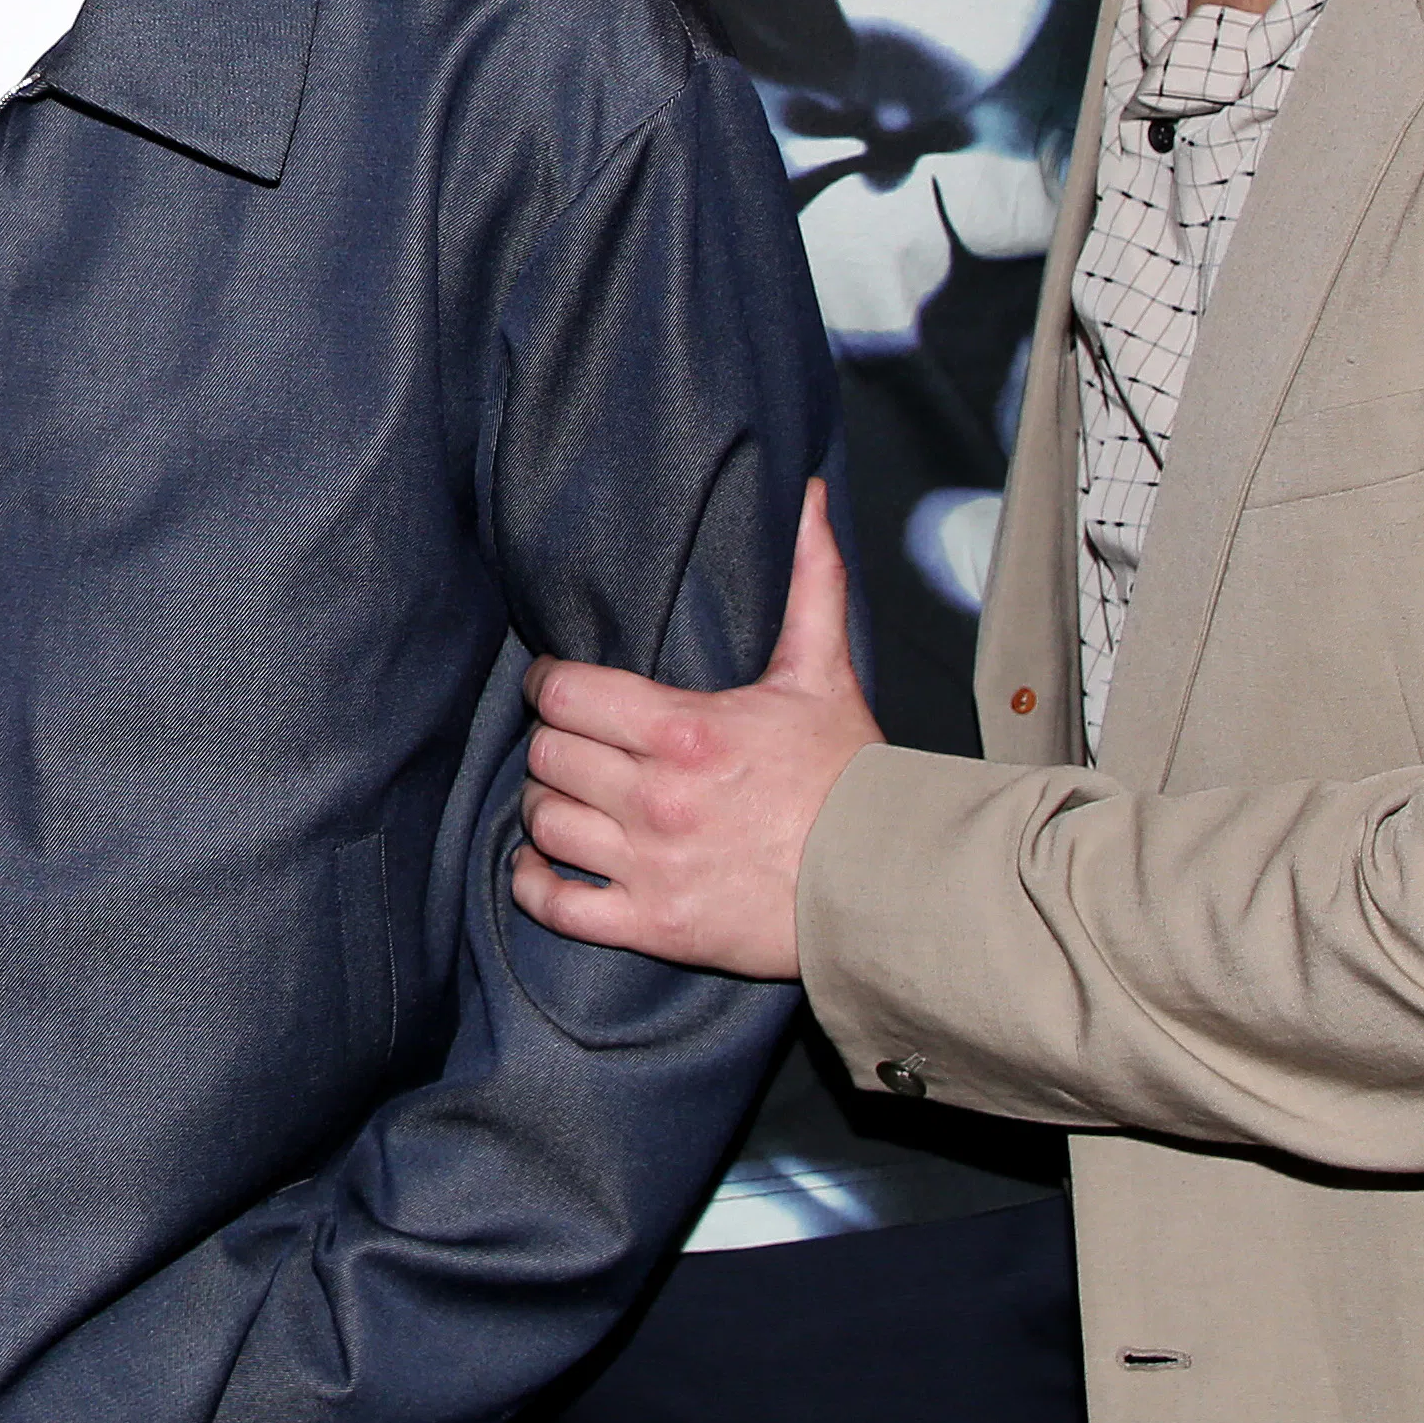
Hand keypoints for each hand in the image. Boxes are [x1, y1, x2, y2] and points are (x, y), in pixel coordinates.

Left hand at [510, 480, 872, 982]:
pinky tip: (544, 864)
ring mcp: (651, 865)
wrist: (886, 885)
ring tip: (566, 798)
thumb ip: (809, 582)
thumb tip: (807, 497)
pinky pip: (557, 906)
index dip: (550, 685)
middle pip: (547, 756)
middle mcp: (657, 799)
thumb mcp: (824, 674)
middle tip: (571, 744)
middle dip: (553, 744)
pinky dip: (537, 884)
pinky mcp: (653, 925)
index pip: (566, 693)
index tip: (558, 686)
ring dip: (545, 809)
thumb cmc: (850, 777)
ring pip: (543, 824)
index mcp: (685, 732)